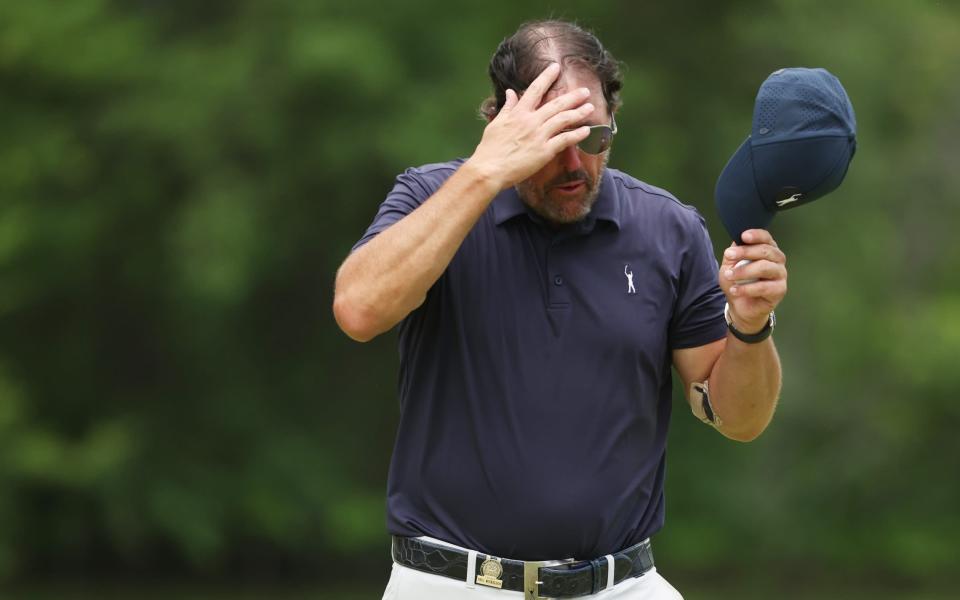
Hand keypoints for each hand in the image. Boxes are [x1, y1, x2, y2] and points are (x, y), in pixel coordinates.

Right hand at [466, 62, 594, 188]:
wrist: (489, 169)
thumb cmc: (489, 148)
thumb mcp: (496, 123)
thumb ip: (507, 107)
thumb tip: (510, 93)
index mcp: (518, 113)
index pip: (535, 90)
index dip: (546, 77)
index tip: (556, 67)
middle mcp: (530, 121)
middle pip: (556, 104)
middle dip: (573, 96)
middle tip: (585, 91)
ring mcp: (538, 136)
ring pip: (563, 119)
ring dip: (578, 112)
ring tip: (590, 107)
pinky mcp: (544, 151)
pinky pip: (564, 140)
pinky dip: (576, 134)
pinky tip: (586, 130)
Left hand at [719, 229, 787, 332]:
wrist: (741, 306)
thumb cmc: (738, 282)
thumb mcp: (730, 266)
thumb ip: (733, 254)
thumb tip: (735, 243)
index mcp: (767, 250)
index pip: (766, 238)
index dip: (756, 235)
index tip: (743, 236)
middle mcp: (777, 260)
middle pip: (765, 250)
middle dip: (745, 251)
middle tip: (729, 255)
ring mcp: (781, 274)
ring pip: (765, 267)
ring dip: (744, 271)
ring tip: (729, 276)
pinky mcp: (780, 290)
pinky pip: (764, 287)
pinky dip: (746, 289)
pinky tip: (735, 290)